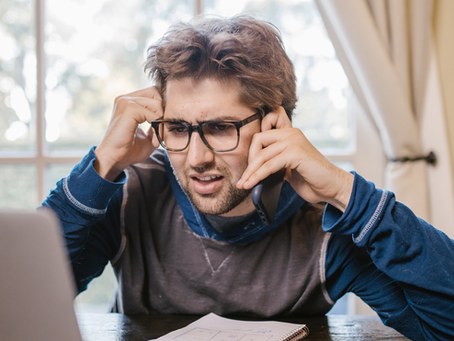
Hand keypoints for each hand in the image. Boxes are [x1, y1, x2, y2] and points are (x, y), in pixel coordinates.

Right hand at [94, 87, 162, 180]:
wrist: (114, 160)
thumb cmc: (129, 150)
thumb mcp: (148, 135)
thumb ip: (157, 123)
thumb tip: (169, 117)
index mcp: (128, 101)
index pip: (153, 93)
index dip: (162, 108)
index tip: (162, 128)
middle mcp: (125, 98)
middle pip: (156, 93)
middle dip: (163, 112)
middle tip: (162, 131)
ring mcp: (126, 101)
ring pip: (157, 103)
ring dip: (161, 122)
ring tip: (157, 138)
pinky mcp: (129, 108)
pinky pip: (153, 114)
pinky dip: (157, 128)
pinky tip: (153, 141)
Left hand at [237, 107, 353, 211]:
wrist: (332, 188)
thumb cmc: (312, 179)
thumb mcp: (289, 167)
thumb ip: (275, 162)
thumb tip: (253, 170)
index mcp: (290, 134)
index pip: (263, 130)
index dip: (253, 146)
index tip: (249, 166)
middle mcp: (292, 133)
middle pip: (257, 140)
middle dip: (248, 161)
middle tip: (245, 178)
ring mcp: (294, 141)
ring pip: (261, 154)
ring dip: (250, 172)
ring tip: (243, 184)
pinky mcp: (296, 152)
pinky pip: (269, 164)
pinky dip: (257, 176)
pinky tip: (251, 184)